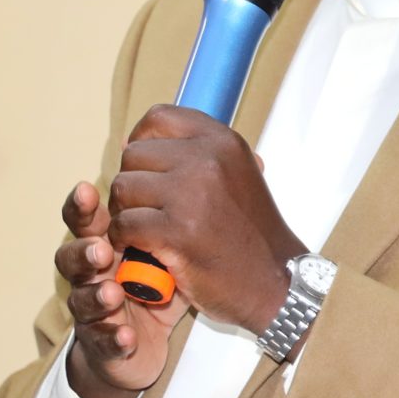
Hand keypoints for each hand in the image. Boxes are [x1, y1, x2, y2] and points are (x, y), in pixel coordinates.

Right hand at [55, 180, 179, 397]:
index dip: (82, 205)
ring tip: (113, 293)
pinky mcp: (103, 343)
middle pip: (72, 253)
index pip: (86, 216)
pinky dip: (113, 337)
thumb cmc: (159, 280)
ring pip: (80, 298)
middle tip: (101, 247)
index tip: (88, 189)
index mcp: (106, 240)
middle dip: (82, 248)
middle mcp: (93, 272)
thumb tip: (197, 158)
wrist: (145, 339)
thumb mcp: (169, 242)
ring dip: (95, 294)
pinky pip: (102, 340)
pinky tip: (127, 336)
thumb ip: (170, 208)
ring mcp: (94, 308)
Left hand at [105, 105, 305, 334]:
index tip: (145, 168)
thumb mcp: (236, 174)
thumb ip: (197, 156)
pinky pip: (125, 224)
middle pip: (133, 155)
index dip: (141, 141)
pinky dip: (125, 239)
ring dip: (124, 212)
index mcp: (222, 141)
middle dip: (131, 184)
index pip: (158, 118)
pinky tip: (140, 248)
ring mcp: (191, 194)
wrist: (275, 279)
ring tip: (141, 229)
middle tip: (144, 209)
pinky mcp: (177, 232)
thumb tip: (132, 143)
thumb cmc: (250, 232)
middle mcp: (207, 159)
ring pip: (123, 189)